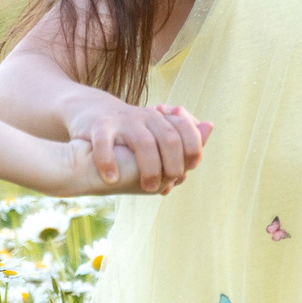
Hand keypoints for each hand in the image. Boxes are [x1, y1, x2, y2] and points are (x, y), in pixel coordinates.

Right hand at [63, 95, 211, 194]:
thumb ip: (182, 135)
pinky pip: (105, 142)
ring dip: (149, 168)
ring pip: (144, 142)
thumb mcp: (156, 132)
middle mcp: (146, 118)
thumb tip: (210, 126)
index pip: (186, 130)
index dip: (192, 151)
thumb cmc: (129, 132)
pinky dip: (108, 162)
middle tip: (165, 185)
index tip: (184, 172)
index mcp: (162, 120)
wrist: (90, 114)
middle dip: (172, 165)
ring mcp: (123, 121)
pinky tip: (112, 178)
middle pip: (169, 139)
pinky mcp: (99, 125)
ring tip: (147, 187)